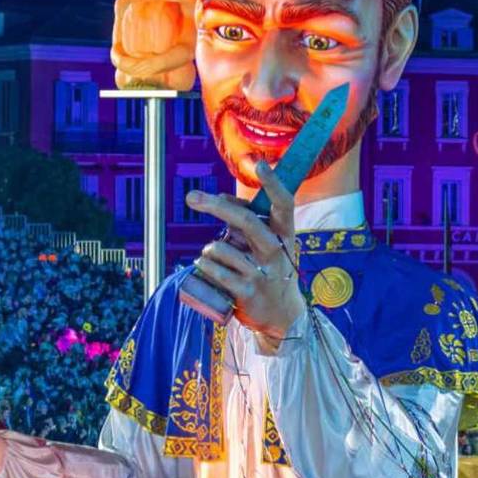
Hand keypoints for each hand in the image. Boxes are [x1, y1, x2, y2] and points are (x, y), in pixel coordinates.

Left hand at [187, 161, 305, 345]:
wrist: (281, 314)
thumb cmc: (269, 268)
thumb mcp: (267, 243)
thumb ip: (246, 219)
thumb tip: (217, 198)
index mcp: (285, 233)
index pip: (284, 203)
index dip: (273, 182)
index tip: (259, 164)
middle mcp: (277, 250)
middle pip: (246, 221)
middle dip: (216, 206)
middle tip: (192, 197)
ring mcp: (263, 272)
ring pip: (221, 248)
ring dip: (209, 250)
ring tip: (215, 259)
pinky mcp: (247, 291)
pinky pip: (214, 270)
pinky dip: (205, 267)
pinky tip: (210, 271)